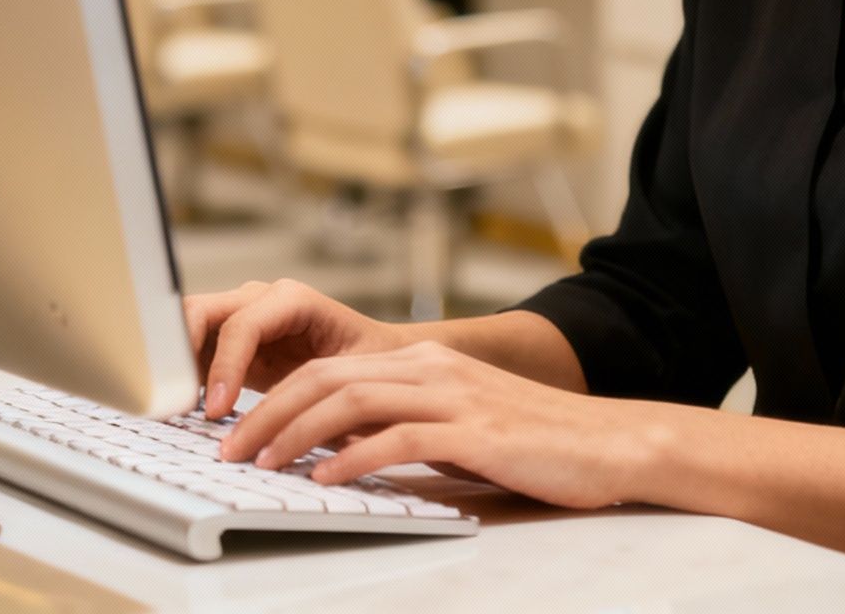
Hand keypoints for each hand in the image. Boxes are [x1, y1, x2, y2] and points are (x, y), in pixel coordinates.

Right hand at [185, 279, 403, 419]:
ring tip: (176, 408)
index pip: (241, 326)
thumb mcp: (354, 377)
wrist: (376, 356)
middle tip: (177, 404)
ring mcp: (239, 315)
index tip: (216, 411)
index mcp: (291, 299)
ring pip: (186, 326)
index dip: (224, 367)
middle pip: (199, 311)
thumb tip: (297, 429)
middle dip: (181, 354)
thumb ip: (322, 394)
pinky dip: (182, 374)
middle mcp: (259, 299)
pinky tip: (186, 407)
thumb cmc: (371, 364)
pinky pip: (192, 349)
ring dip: (175, 363)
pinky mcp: (228, 340)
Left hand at [213, 341, 665, 509]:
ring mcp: (454, 396)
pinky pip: (398, 439)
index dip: (279, 398)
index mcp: (428, 362)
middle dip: (271, 413)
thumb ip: (407, 427)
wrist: (612, 443)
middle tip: (232, 450)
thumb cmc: (539, 443)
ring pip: (352, 401)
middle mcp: (434, 368)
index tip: (243, 431)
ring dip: (297, 434)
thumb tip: (342, 454)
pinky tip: (325, 481)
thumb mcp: (461, 425)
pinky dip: (353, 459)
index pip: (332, 369)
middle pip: (329, 378)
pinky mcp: (474, 431)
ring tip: (263, 465)